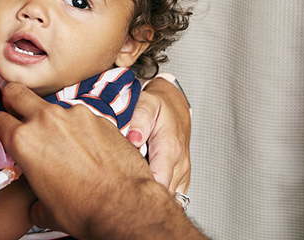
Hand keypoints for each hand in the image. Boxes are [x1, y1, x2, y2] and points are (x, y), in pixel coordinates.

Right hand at [0, 83, 204, 239]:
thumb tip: (36, 203)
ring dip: (52, 120)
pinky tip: (88, 147)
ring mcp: (74, 114)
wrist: (124, 204)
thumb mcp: (45, 208)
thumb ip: (33, 195)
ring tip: (64, 144)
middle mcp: (47, 120)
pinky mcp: (98, 116)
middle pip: (17, 92)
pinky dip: (79, 128)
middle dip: (14, 101)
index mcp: (24, 141)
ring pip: (53, 107)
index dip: (0, 128)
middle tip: (19, 115)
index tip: (5, 135)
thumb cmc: (84, 209)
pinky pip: (80, 116)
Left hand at [126, 77, 191, 192]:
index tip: (122, 188)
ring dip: (149, 196)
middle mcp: (180, 164)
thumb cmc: (158, 106)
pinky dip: (157, 195)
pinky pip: (172, 197)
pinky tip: (142, 187)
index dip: (139, 190)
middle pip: (161, 195)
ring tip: (130, 188)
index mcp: (171, 149)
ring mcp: (182, 173)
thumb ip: (140, 119)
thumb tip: (134, 138)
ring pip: (167, 199)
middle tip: (120, 190)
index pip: (158, 183)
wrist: (174, 107)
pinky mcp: (181, 179)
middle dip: (141, 197)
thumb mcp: (147, 104)